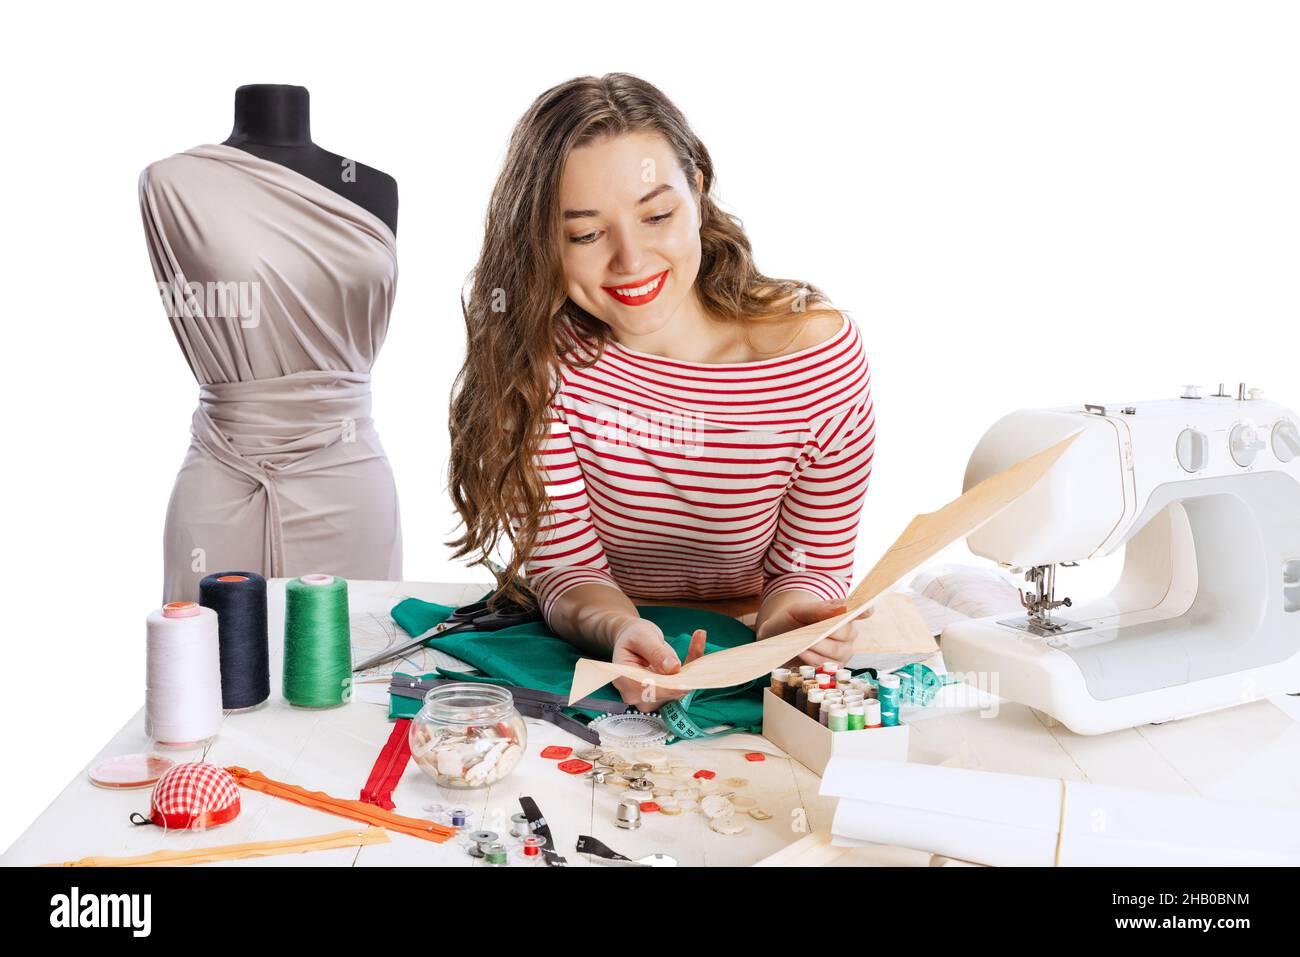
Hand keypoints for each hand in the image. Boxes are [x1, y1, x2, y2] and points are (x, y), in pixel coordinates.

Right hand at [609, 618, 706, 711]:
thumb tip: (673, 668)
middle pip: (667, 692)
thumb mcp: (642, 637)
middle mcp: (637, 695)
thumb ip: (656, 652)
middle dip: (683, 673)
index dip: (670, 684)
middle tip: (696, 646)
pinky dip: (691, 669)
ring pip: (679, 690)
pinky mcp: (665, 695)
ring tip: (696, 640)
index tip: (685, 669)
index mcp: (625, 681)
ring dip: (690, 669)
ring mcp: (651, 698)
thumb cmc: (633, 637)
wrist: (633, 641)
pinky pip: (683, 686)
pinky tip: (696, 646)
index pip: (650, 690)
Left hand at [757, 599, 872, 671]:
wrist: (780, 637)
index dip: (864, 610)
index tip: (867, 610)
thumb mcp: (800, 611)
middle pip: (846, 634)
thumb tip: (842, 609)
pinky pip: (826, 666)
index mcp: (844, 613)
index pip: (860, 611)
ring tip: (801, 644)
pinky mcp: (835, 668)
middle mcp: (849, 632)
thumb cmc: (793, 620)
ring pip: (836, 652)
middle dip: (826, 633)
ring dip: (816, 648)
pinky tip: (801, 654)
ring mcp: (844, 651)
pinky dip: (811, 660)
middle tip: (808, 633)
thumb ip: (819, 609)